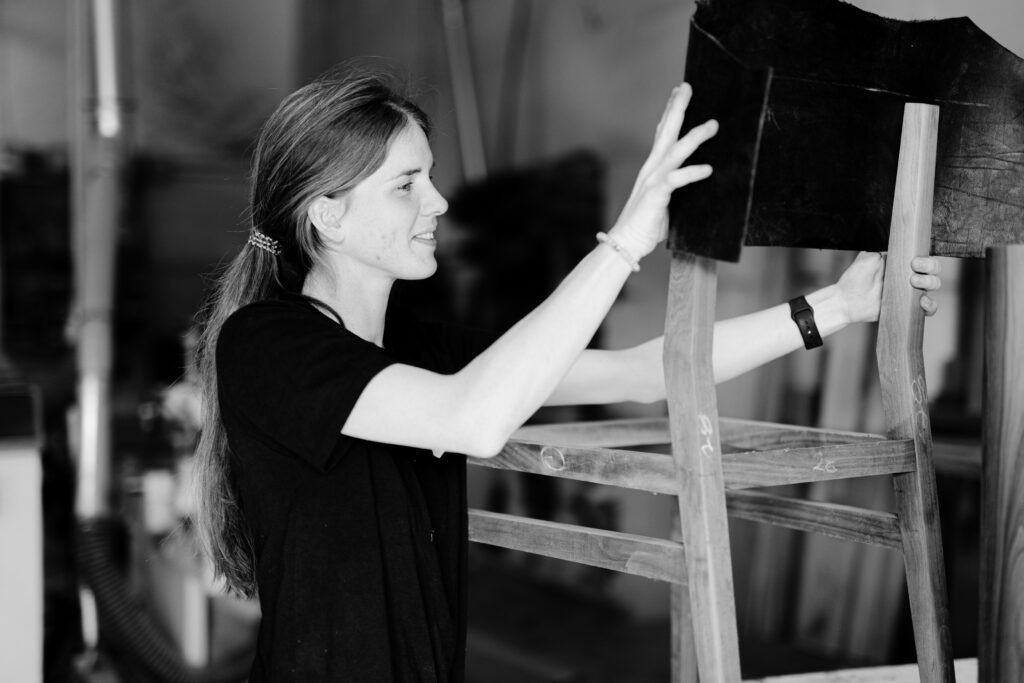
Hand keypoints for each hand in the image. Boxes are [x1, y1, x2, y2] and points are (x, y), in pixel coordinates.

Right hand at [609, 83, 717, 260]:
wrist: (626, 243)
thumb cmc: (646, 225)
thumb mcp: (663, 201)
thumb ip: (674, 187)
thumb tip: (694, 181)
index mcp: (652, 168)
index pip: (661, 133)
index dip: (670, 112)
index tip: (678, 93)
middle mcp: (651, 169)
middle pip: (666, 132)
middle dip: (677, 108)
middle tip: (686, 87)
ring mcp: (652, 181)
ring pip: (675, 151)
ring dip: (694, 136)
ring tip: (713, 125)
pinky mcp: (656, 195)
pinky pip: (676, 179)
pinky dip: (692, 173)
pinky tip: (708, 169)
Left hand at [835, 252, 941, 322]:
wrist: (846, 299)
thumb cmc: (856, 277)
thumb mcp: (868, 258)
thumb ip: (884, 251)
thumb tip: (898, 245)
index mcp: (903, 264)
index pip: (925, 259)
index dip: (927, 260)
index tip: (914, 262)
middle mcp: (910, 277)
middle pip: (934, 272)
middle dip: (930, 270)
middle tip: (912, 275)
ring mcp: (910, 293)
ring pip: (933, 287)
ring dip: (930, 284)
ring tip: (914, 284)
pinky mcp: (907, 308)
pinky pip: (928, 309)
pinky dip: (931, 306)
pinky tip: (922, 303)